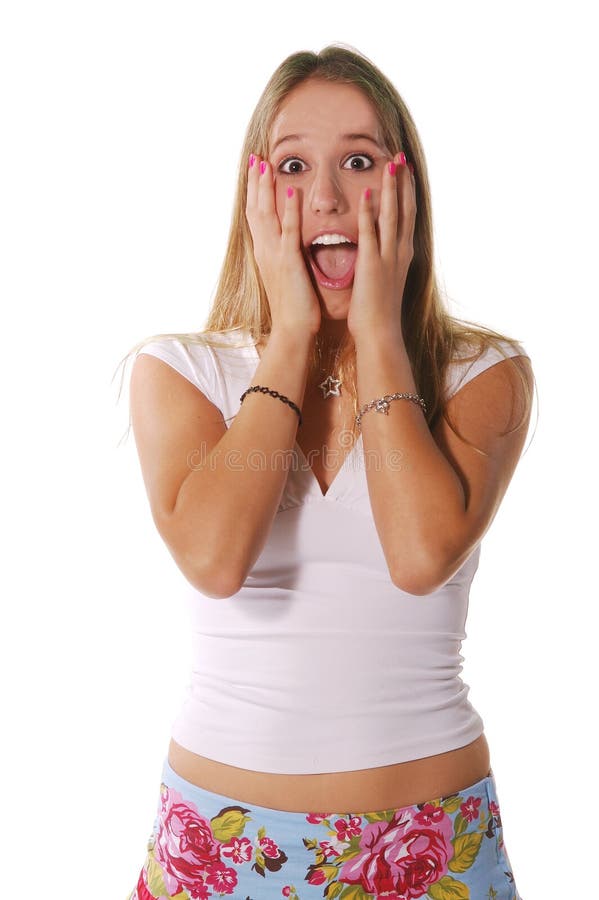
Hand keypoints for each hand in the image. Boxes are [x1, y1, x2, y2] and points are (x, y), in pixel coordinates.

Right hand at [245, 154, 320, 338]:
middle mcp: (264, 251)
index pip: (256, 216)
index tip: (256, 170)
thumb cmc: (295, 307)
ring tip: (266, 165)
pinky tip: (290, 191)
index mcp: (265, 254)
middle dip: (255, 182)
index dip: (255, 192)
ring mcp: (274, 255)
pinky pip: (287, 231)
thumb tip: (289, 246)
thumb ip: (287, 257)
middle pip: (255, 209)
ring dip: (265, 188)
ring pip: (266, 215)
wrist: (292, 330)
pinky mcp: (288, 262)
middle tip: (256, 157)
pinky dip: (287, 210)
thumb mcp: (287, 276)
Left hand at [347, 152, 415, 343]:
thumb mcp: (385, 283)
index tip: (405, 171)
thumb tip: (378, 255)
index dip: (407, 192)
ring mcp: (387, 257)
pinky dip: (369, 211)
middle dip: (403, 182)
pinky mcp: (372, 264)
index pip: (407, 217)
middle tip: (401, 156)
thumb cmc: (378, 314)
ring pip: (393, 215)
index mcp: (402, 255)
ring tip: (390, 163)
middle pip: (405, 209)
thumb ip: (383, 264)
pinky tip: (365, 192)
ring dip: (391, 188)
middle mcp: (399, 252)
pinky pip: (370, 232)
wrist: (380, 334)